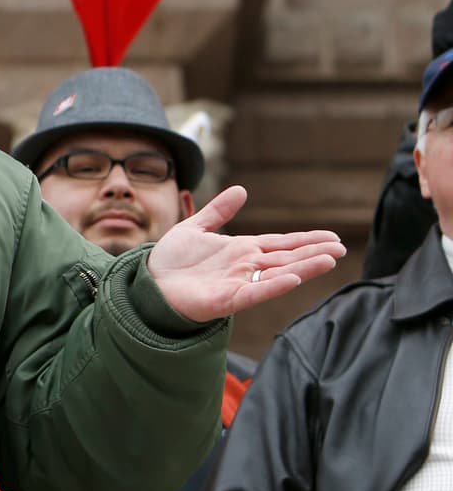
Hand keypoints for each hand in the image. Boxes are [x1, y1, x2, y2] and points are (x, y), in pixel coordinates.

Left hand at [147, 185, 343, 322]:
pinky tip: (293, 278)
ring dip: (304, 267)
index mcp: (242, 250)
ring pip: (278, 274)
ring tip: (329, 260)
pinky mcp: (226, 299)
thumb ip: (218, 211)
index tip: (333, 237)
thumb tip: (241, 190)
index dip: (306, 240)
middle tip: (342, 249)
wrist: (148, 282)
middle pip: (287, 257)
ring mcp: (238, 283)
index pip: (281, 243)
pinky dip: (273, 285)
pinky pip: (254, 292)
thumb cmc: (171, 260)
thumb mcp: (195, 227)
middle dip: (314, 252)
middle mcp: (246, 266)